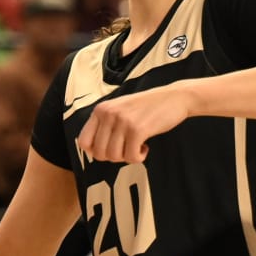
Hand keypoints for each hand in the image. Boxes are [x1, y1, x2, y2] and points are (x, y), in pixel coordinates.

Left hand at [76, 85, 194, 163]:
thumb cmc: (145, 108)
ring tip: (137, 145)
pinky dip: (139, 157)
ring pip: (114, 157)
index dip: (95, 152)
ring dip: (127, 157)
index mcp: (100, 110)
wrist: (172, 98)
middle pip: (99, 153)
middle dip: (114, 157)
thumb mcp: (118, 110)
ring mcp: (122, 121)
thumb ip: (105, 125)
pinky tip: (145, 146)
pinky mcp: (137, 129)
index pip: (84, 141)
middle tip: (127, 148)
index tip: (110, 150)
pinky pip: (131, 157)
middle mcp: (108, 114)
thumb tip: (91, 151)